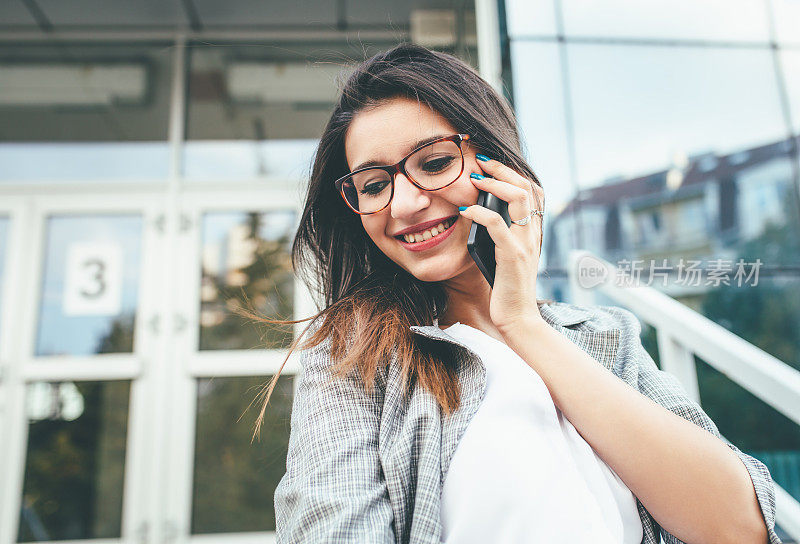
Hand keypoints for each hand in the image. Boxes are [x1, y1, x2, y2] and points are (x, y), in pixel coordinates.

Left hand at [458, 155, 545, 334]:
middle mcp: (533, 233)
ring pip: (517, 198)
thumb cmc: (506, 288)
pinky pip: (496, 224)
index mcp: (533, 232)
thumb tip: (479, 214)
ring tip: (474, 178)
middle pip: (526, 186)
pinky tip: (465, 210)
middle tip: (481, 161)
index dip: (513, 173)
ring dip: (494, 184)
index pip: (532, 191)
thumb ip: (500, 235)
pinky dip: (480, 213)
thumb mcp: (505, 254)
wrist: (517, 317)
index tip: (491, 165)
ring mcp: (525, 243)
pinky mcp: (512, 255)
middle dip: (502, 169)